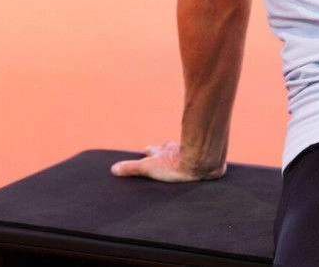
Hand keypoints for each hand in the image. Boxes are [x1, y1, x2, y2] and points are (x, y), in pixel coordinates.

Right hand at [109, 140, 225, 182]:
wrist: (202, 163)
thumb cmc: (175, 166)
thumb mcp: (150, 168)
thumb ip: (132, 168)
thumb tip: (113, 169)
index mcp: (162, 153)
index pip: (153, 150)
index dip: (149, 151)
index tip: (146, 150)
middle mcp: (176, 150)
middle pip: (168, 148)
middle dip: (164, 150)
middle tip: (163, 150)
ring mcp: (190, 152)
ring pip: (184, 150)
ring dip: (181, 152)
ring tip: (182, 156)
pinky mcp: (205, 159)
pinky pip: (201, 156)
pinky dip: (200, 158)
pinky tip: (204, 162)